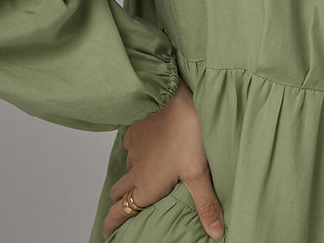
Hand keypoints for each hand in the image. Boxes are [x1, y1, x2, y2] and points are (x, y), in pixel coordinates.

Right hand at [103, 81, 224, 239]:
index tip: (107, 234)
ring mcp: (133, 148)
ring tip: (147, 174)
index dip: (111, 225)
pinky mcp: (136, 129)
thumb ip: (205, 204)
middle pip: (119, 192)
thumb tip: (215, 234)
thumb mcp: (198, 171)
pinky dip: (139, 150)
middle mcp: (134, 170)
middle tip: (130, 206)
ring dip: (132, 174)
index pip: (119, 212)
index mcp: (146, 186)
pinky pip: (132, 145)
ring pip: (127, 167)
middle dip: (122, 201)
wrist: (171, 95)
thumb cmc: (186, 133)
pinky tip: (153, 145)